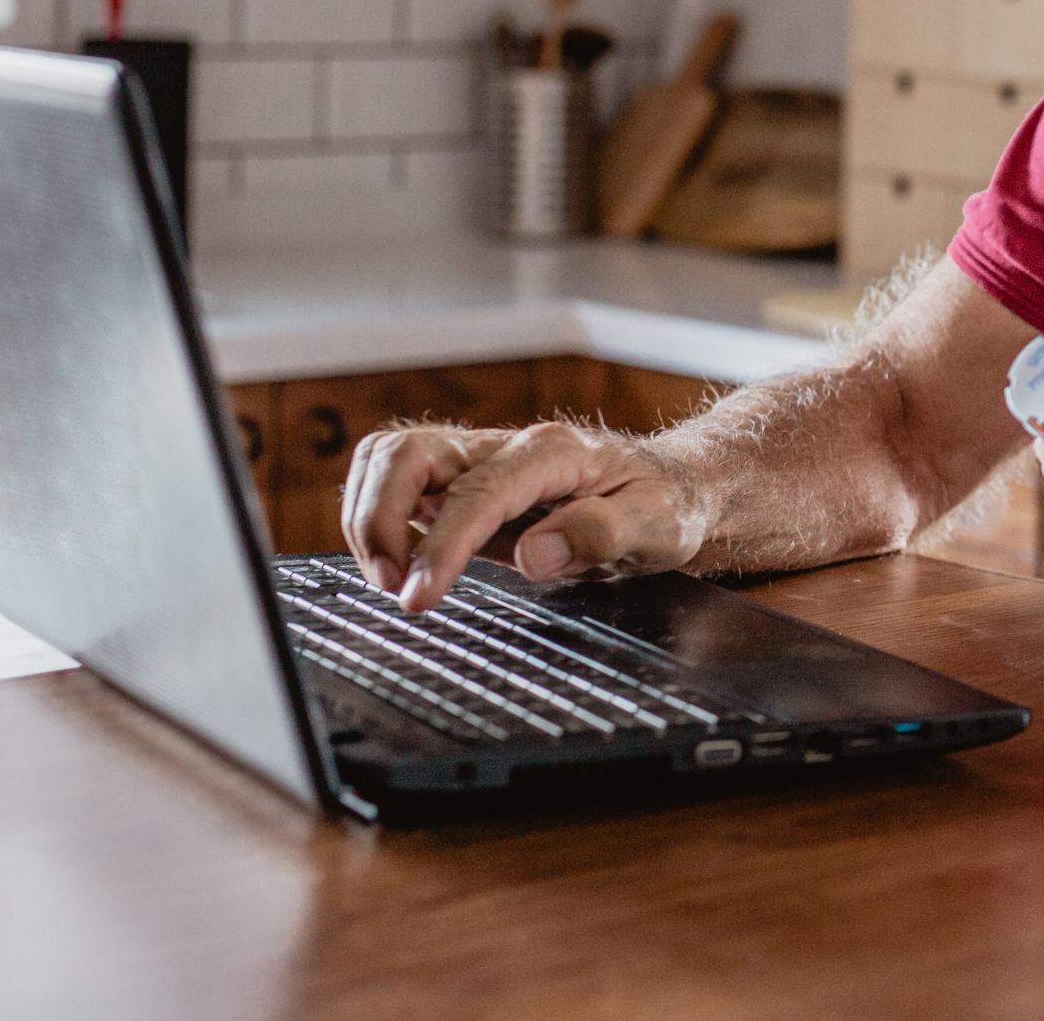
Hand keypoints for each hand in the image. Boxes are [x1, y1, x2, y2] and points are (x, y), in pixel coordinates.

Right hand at [341, 421, 708, 611]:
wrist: (673, 487)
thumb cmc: (667, 504)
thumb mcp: (659, 525)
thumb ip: (601, 533)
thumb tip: (535, 554)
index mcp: (552, 453)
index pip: (476, 492)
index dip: (440, 545)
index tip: (419, 596)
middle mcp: (506, 447)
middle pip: (407, 453)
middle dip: (379, 519)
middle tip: (395, 587)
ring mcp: (479, 460)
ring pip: (390, 460)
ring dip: (370, 518)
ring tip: (392, 579)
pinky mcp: (464, 483)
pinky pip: (399, 481)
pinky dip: (380, 518)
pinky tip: (400, 564)